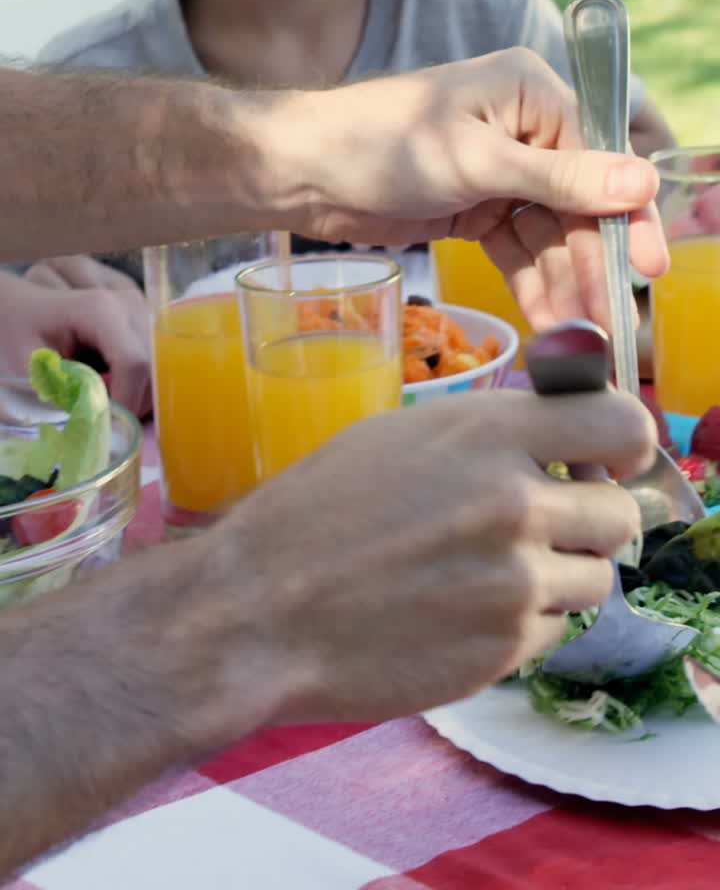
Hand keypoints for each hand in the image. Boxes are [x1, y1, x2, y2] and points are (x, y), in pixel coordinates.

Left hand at [0, 267, 151, 417]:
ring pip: (160, 365)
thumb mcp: (35, 365)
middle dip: (135, 400)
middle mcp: (128, 303)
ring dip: (139, 391)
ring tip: (105, 397)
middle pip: (153, 365)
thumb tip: (103, 419)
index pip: (134, 362)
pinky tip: (112, 381)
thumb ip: (69, 390)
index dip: (129, 400)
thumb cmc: (22, 331)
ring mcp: (140, 308)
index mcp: (99, 309)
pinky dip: (139, 381)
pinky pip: (156, 359)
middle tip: (106, 418)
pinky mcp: (145, 318)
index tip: (112, 428)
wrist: (24, 305)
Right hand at [203, 386, 653, 726]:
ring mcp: (516, 584)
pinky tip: (463, 612)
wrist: (259, 611)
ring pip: (595, 579)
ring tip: (490, 573)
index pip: (621, 422)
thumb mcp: (400, 436)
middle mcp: (516, 505)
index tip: (608, 460)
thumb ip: (489, 435)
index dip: (624, 443)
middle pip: (620, 514)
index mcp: (489, 434)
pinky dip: (523, 623)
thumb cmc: (314, 514)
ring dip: (558, 575)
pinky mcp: (505, 651)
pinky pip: (553, 630)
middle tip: (544, 525)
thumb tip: (556, 446)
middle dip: (589, 519)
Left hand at [278, 50, 667, 332]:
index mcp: (531, 93)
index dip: (625, 216)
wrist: (301, 173)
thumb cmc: (382, 145)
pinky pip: (516, 248)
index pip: (600, 157)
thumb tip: (641, 181)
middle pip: (578, 203)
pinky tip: (546, 318)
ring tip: (579, 334)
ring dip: (562, 281)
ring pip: (548, 233)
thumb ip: (561, 180)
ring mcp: (500, 170)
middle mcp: (524, 128)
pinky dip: (529, 281)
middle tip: (610, 320)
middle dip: (590, 262)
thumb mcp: (477, 163)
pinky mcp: (475, 206)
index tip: (648, 267)